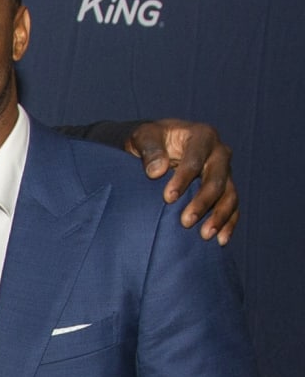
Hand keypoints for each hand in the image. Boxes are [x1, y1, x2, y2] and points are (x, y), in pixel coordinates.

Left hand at [123, 121, 237, 243]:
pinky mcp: (226, 189)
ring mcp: (225, 172)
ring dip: (219, 216)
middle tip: (185, 222)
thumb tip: (156, 171)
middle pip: (217, 178)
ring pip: (229, 194)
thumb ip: (149, 149)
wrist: (158, 148)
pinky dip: (228, 223)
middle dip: (203, 201)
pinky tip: (220, 240)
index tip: (168, 198)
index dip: (183, 178)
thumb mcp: (143, 137)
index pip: (195, 159)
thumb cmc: (150, 141)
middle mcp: (219, 153)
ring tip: (205, 235)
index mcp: (202, 135)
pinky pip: (232, 207)